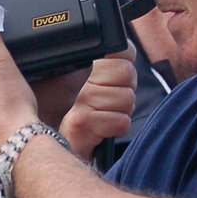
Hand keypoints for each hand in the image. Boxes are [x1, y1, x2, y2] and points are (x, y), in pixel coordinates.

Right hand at [60, 44, 136, 160]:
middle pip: (126, 72)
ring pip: (126, 98)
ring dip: (122, 112)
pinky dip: (118, 127)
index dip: (126, 62)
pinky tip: (106, 129)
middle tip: (113, 101)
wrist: (68, 148)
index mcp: (89, 68)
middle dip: (127, 90)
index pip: (122, 50)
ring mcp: (81, 102)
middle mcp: (82, 81)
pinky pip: (120, 121)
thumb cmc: (91, 119)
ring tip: (108, 115)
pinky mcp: (82, 122)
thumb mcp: (101, 89)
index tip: (117, 77)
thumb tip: (128, 50)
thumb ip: (115, 68)